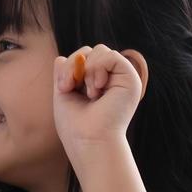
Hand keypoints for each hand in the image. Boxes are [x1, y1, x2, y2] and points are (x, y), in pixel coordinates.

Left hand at [52, 44, 144, 163]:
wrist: (89, 141)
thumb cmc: (75, 125)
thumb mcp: (64, 93)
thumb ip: (64, 74)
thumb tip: (61, 57)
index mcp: (96, 83)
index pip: (83, 57)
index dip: (70, 65)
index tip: (63, 87)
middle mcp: (111, 79)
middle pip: (91, 51)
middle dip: (75, 65)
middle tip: (70, 87)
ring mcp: (121, 78)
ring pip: (101, 50)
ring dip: (88, 70)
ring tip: (90, 93)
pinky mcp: (131, 78)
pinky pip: (112, 55)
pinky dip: (99, 68)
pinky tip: (98, 88)